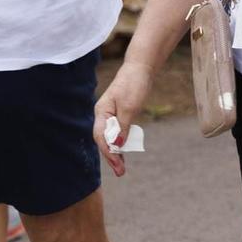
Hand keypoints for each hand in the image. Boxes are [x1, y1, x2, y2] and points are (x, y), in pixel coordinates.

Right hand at [92, 61, 153, 177]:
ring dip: (115, 152)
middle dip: (111, 156)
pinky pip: (117, 132)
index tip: (117, 164)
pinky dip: (120, 143)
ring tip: (121, 168)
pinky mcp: (119, 114)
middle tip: (121, 172)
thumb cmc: (134, 85)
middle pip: (104, 139)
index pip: (101, 136)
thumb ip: (122, 126)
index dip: (108, 152)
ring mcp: (110, 115)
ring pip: (110, 137)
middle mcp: (103, 114)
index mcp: (101, 111)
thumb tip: (117, 145)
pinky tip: (124, 153)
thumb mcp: (130, 107)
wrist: (141, 69)